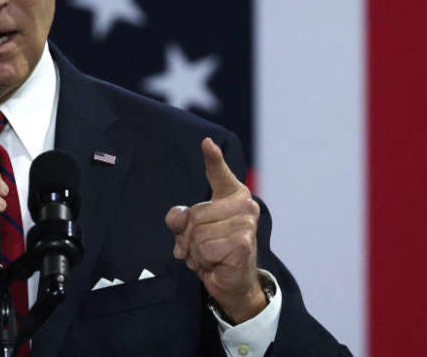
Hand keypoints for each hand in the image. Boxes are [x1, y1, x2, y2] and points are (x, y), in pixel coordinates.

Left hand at [165, 137, 266, 323]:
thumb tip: (180, 216)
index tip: (206, 143)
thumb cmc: (213, 250)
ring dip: (197, 251)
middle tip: (202, 247)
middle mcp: (244, 204)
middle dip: (189, 237)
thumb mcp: (189, 232)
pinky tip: (217, 262)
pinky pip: (205, 248)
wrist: (232, 283)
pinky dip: (204, 260)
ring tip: (210, 255)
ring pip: (198, 233)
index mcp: (232, 195)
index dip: (213, 158)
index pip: (219, 174)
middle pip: (194, 214)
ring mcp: (246, 222)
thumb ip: (180, 219)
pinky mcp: (242, 242)